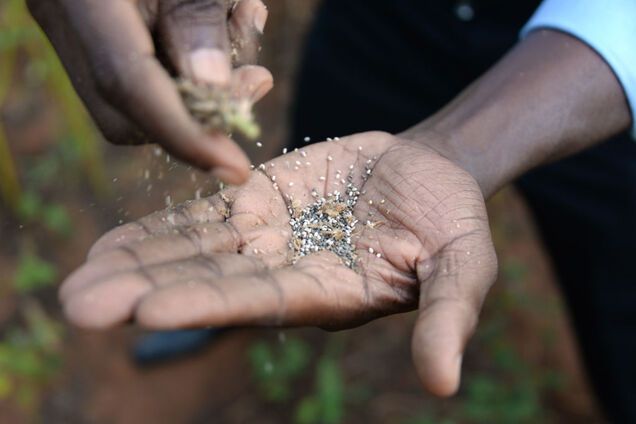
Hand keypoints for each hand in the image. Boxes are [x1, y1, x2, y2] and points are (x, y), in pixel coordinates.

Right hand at [28, 0, 272, 182]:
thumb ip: (198, 20)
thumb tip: (211, 93)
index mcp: (87, 0)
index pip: (131, 87)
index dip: (186, 137)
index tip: (236, 170)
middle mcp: (67, 20)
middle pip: (128, 111)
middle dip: (198, 113)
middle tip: (254, 84)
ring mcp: (71, 27)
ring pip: (136, 98)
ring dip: (200, 86)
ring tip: (243, 29)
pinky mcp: (89, 27)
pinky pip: (136, 71)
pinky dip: (184, 65)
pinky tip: (224, 23)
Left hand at [60, 132, 496, 395]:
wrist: (429, 172)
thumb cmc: (453, 222)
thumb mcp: (462, 267)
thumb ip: (447, 318)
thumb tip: (442, 383)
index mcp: (329, 293)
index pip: (262, 302)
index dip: (208, 304)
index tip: (150, 309)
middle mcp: (288, 271)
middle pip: (210, 282)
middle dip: (147, 291)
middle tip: (81, 304)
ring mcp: (269, 235)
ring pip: (195, 249)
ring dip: (139, 261)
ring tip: (83, 274)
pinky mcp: (260, 198)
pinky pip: (203, 214)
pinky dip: (160, 227)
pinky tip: (114, 240)